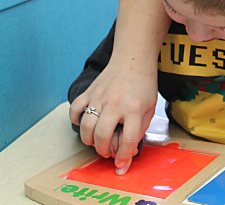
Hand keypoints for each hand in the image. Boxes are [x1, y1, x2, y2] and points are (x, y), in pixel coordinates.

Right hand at [69, 55, 157, 173]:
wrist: (133, 60)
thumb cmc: (143, 85)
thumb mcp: (149, 109)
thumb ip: (139, 130)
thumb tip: (128, 153)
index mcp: (134, 108)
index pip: (127, 139)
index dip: (124, 156)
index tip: (121, 164)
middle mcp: (115, 103)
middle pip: (102, 136)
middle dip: (103, 150)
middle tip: (106, 152)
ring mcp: (99, 97)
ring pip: (86, 126)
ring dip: (89, 140)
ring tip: (97, 141)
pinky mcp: (89, 91)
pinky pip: (75, 110)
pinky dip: (76, 120)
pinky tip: (85, 123)